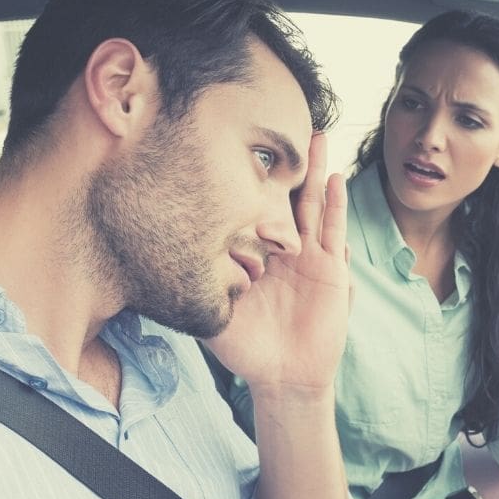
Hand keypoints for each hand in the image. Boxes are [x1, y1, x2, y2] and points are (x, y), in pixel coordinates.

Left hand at [204, 131, 348, 396]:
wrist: (281, 377)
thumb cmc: (246, 349)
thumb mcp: (212, 312)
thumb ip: (196, 287)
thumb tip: (162, 264)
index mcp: (255, 255)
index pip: (248, 210)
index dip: (242, 181)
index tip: (229, 143)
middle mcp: (283, 251)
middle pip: (284, 197)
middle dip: (284, 162)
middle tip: (278, 122)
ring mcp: (309, 258)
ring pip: (311, 205)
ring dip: (315, 170)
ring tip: (316, 135)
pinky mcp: (331, 271)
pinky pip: (333, 232)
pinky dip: (335, 205)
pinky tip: (334, 179)